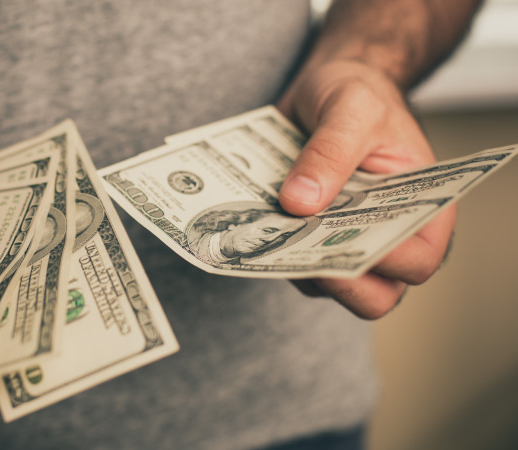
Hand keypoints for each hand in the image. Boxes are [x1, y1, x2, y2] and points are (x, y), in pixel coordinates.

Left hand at [277, 60, 455, 318]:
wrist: (326, 85)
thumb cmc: (359, 93)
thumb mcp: (351, 108)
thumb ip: (330, 153)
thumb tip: (300, 203)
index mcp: (423, 208)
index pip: (416, 261)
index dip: (383, 262)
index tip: (340, 239)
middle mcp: (386, 235)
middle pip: (370, 293)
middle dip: (330, 276)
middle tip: (292, 244)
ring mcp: (342, 242)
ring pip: (321, 282)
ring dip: (290, 261)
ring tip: (262, 226)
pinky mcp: (305, 239)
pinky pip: (287, 261)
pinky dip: (268, 247)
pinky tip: (250, 217)